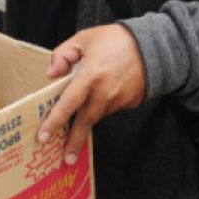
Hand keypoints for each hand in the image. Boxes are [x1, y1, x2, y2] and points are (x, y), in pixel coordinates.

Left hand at [37, 24, 146, 165]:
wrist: (154, 46)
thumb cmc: (116, 39)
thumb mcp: (84, 38)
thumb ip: (63, 55)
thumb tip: (51, 74)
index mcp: (91, 76)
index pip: (68, 104)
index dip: (55, 122)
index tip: (44, 137)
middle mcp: (105, 93)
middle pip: (84, 122)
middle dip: (74, 142)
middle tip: (65, 159)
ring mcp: (119, 100)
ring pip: (97, 115)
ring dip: (86, 121)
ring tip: (76, 128)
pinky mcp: (130, 103)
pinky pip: (110, 109)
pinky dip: (101, 106)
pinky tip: (101, 97)